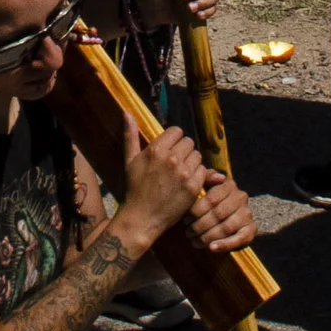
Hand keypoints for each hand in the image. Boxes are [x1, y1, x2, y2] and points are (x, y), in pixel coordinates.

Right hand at [116, 119, 209, 250]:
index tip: (170, 150)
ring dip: (191, 162)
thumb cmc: (134, 188)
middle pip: (188, 142)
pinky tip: (186, 182)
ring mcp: (183, 173)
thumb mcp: (129, 161)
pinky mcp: (193, 187)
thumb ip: (130, 135)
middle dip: (183, 150)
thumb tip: (127, 112)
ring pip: (197, 155)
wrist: (142, 217)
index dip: (174, 140)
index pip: (177, 131)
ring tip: (180, 173)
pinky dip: (198, 175)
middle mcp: (171, 159)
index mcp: (156, 150)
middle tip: (175, 163)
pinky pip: (203, 171)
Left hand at [185, 168, 257, 259]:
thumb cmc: (212, 199)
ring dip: (208, 237)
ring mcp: (247, 214)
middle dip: (200, 226)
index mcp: (229, 185)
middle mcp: (241, 197)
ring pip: (226, 227)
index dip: (196, 211)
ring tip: (195, 242)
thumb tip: (218, 178)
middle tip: (188, 233)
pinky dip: (224, 245)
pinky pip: (239, 239)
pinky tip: (212, 248)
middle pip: (217, 214)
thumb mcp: (206, 186)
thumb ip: (206, 178)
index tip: (185, 219)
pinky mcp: (251, 229)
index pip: (211, 199)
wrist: (232, 212)